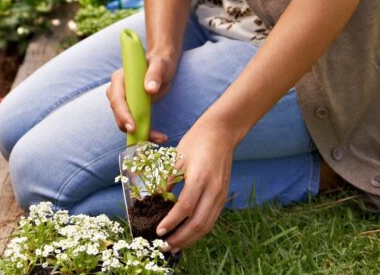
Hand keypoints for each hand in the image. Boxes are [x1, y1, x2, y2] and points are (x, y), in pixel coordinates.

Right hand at [105, 51, 177, 140]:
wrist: (162, 66)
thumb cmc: (160, 63)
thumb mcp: (160, 65)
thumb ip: (154, 74)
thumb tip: (150, 89)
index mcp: (119, 79)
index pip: (116, 99)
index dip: (123, 114)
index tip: (132, 127)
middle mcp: (117, 91)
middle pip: (118, 113)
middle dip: (131, 128)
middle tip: (147, 137)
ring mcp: (123, 101)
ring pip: (125, 122)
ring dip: (141, 133)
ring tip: (160, 138)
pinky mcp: (131, 109)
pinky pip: (134, 123)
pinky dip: (145, 132)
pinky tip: (159, 137)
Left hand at [156, 117, 236, 250]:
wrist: (221, 133)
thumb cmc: (196, 141)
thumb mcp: (177, 157)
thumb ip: (168, 179)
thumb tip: (157, 199)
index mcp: (200, 178)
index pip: (185, 207)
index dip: (171, 222)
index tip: (158, 231)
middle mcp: (213, 190)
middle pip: (198, 223)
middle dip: (181, 238)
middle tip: (164, 246)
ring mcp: (221, 195)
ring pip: (207, 225)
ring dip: (190, 239)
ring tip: (174, 246)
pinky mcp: (223, 197)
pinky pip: (211, 219)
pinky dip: (198, 230)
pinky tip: (187, 234)